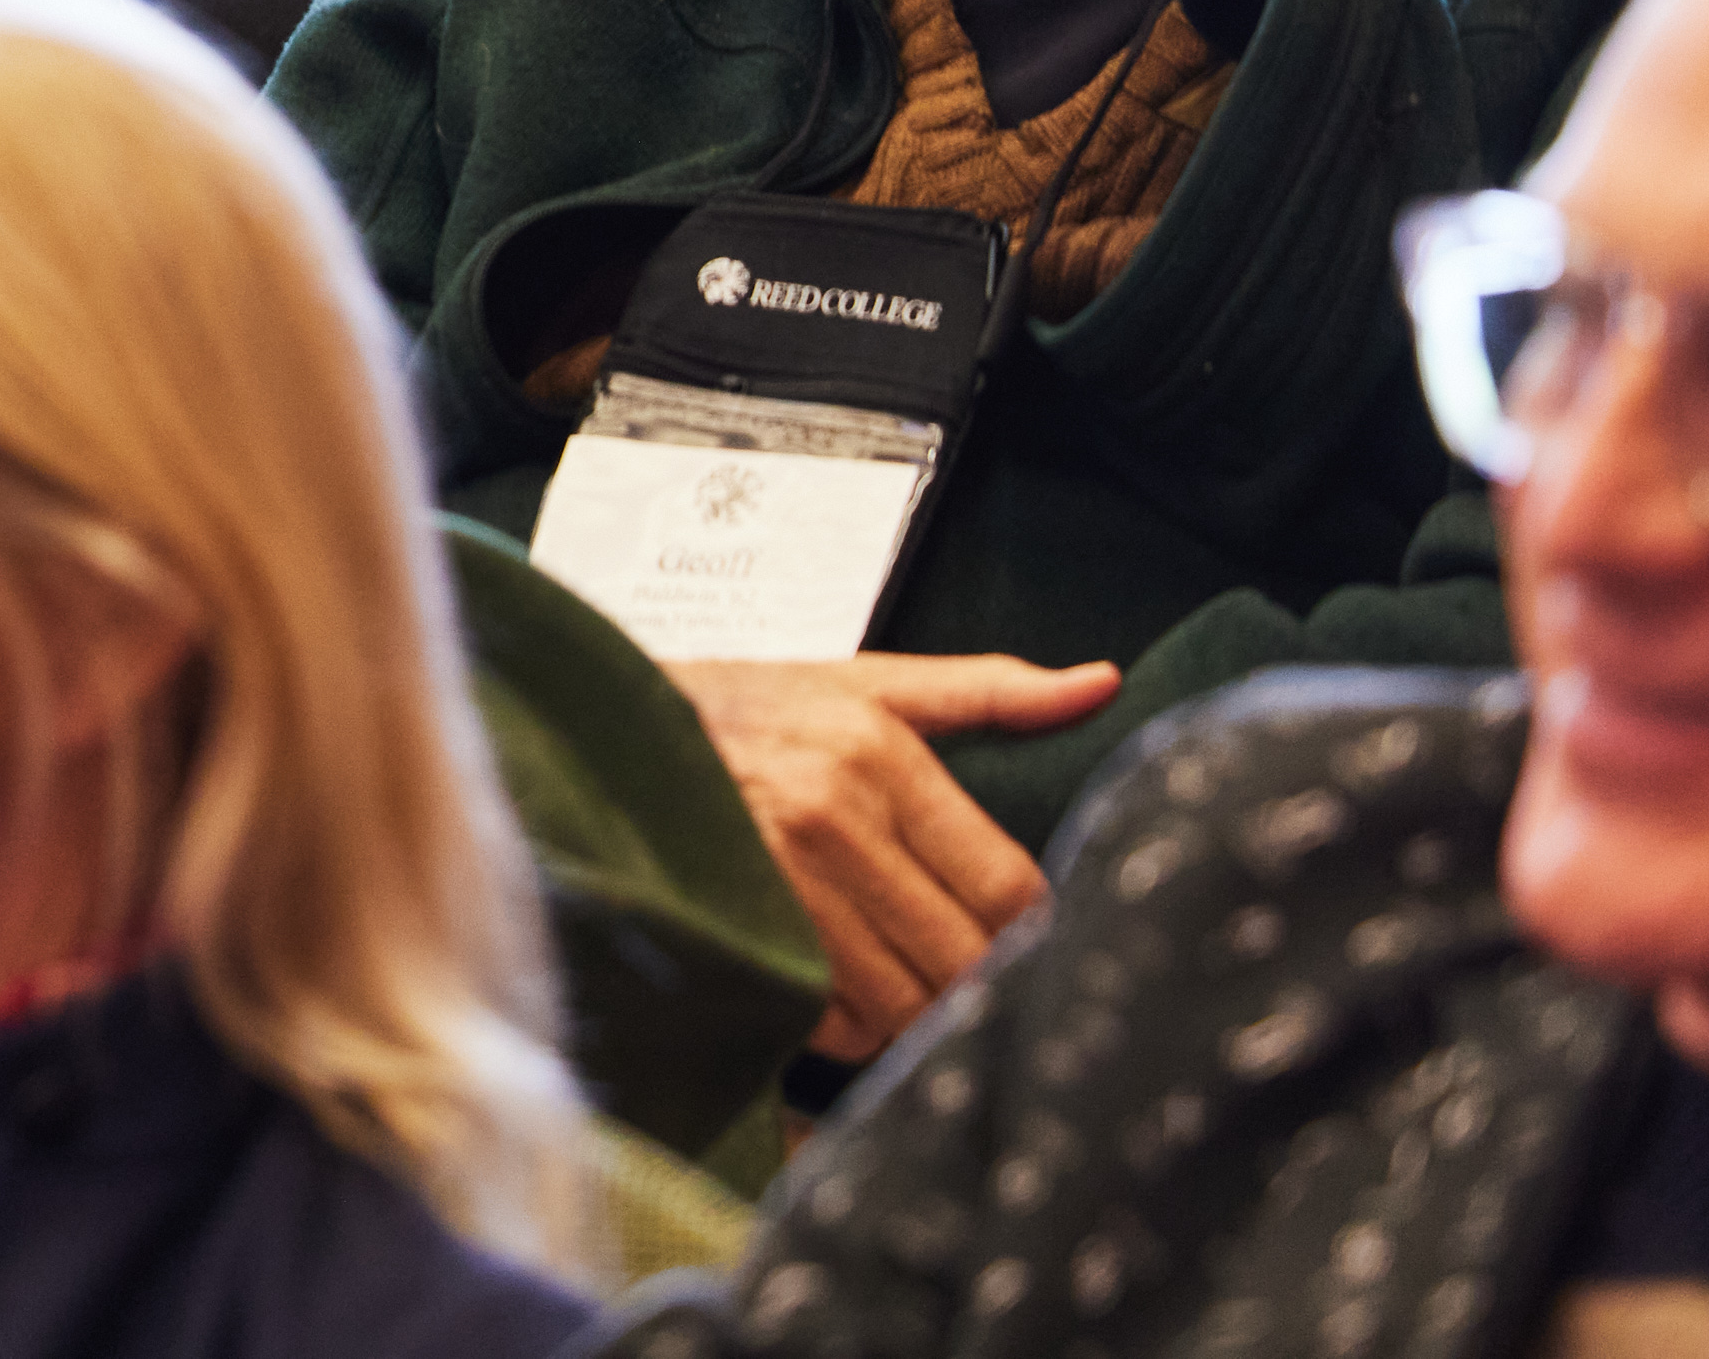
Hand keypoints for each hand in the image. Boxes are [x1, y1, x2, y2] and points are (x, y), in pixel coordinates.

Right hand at [668, 651, 1123, 1057]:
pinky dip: (854, 1025)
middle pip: (964, 956)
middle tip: (973, 968)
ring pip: (903, 1004)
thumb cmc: (753, 708)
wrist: (604, 723)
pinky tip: (846, 985)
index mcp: (877, 754)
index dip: (1036, 931)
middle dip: (981, 979)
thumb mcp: (865, 684)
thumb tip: (1104, 682)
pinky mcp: (733, 932)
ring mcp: (775, 881)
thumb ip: (989, 691)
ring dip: (920, 1010)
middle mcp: (828, 817)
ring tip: (910, 976)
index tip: (1029, 936)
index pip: (1007, 887)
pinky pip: (833, 1024)